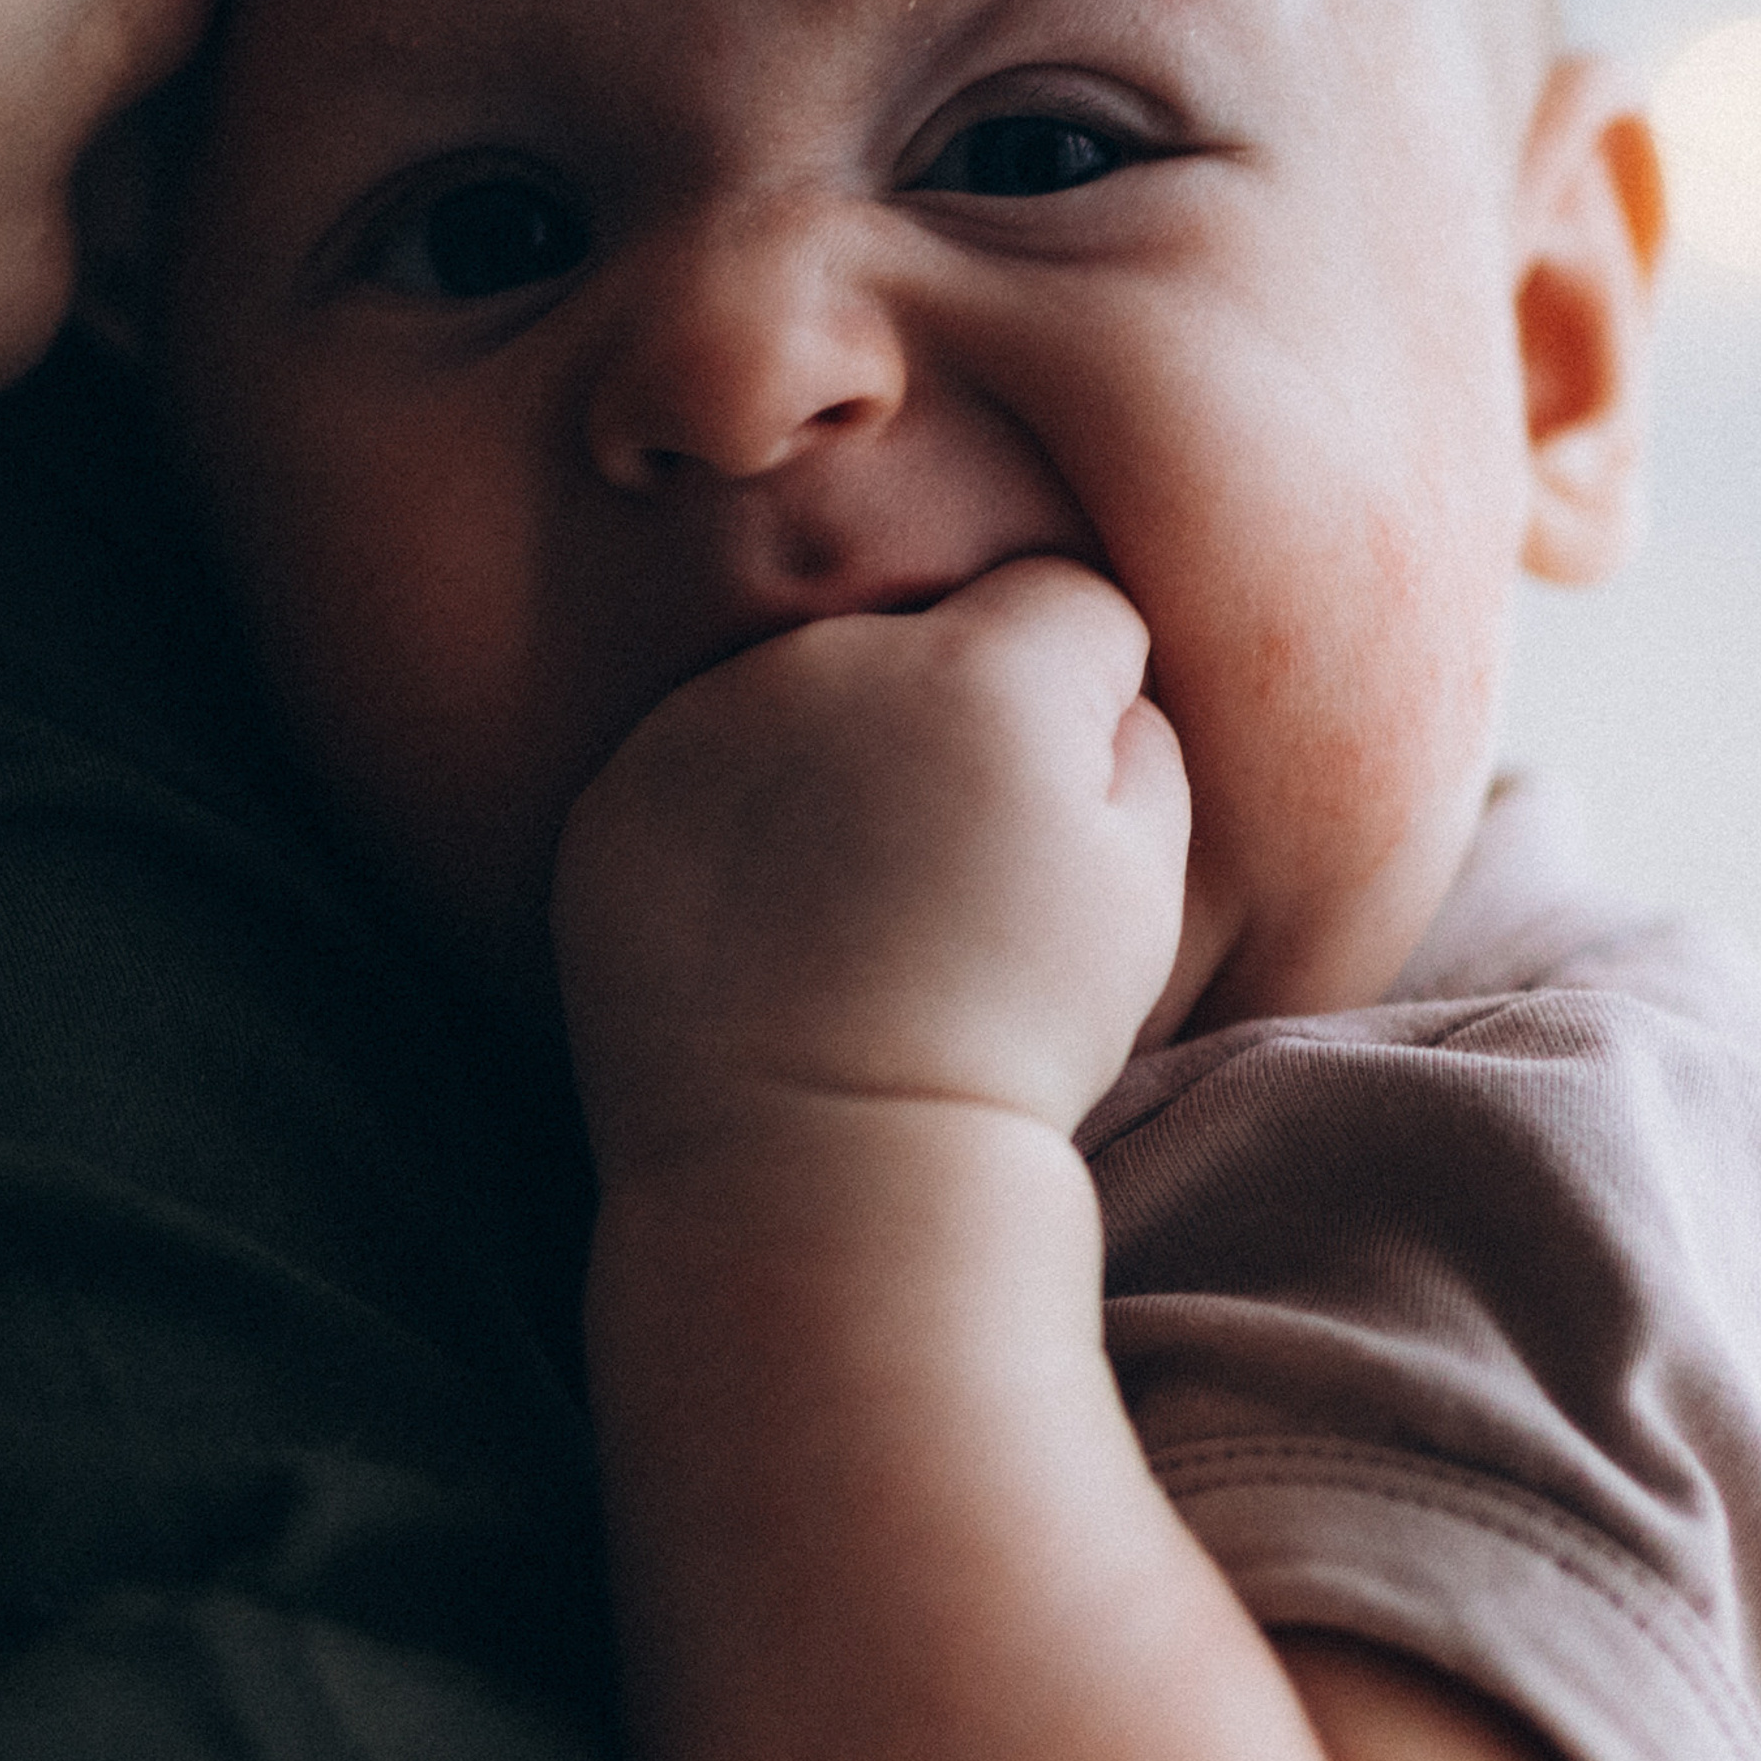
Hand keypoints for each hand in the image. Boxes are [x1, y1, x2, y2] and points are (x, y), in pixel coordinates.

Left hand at [553, 557, 1189, 1172]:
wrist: (823, 1164)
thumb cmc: (1012, 1037)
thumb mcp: (1142, 888)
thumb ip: (1140, 740)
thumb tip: (1099, 684)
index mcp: (982, 669)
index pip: (1060, 596)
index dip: (1087, 695)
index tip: (1060, 803)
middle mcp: (829, 658)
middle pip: (917, 636)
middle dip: (946, 716)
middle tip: (947, 871)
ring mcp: (704, 719)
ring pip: (800, 694)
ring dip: (829, 759)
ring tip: (846, 912)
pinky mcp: (618, 793)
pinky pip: (697, 765)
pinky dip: (727, 822)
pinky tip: (757, 930)